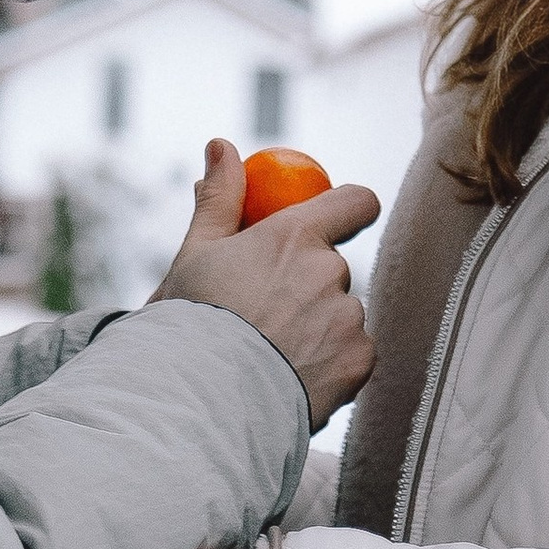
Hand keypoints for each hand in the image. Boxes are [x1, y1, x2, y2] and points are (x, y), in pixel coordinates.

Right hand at [150, 140, 378, 428]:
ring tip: (266, 356)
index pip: (355, 202)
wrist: (198, 401)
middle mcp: (330, 272)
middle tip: (262, 316)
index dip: (351, 209)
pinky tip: (287, 377)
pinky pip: (350, 355)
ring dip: (316, 328)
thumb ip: (219, 199)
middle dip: (308, 285)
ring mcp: (349, 319)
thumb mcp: (195, 255)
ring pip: (341, 315)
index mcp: (294, 236)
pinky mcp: (359, 363)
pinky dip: (327, 364)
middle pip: (334, 268)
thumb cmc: (189, 324)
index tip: (338, 221)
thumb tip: (222, 147)